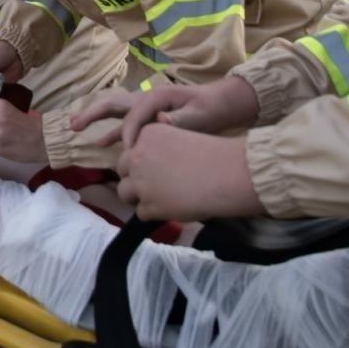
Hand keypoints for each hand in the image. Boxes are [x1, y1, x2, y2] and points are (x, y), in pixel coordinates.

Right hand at [72, 75, 259, 148]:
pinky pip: (124, 124)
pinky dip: (112, 132)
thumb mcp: (201, 114)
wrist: (222, 104)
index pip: (132, 116)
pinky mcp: (148, 117)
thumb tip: (162, 120)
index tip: (128, 152)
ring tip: (74, 128)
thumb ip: (181, 119)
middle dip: (92, 113)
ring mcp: (145, 107)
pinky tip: (100, 145)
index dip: (127, 134)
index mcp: (155, 97)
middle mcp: (145, 99)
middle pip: (113, 104)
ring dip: (95, 119)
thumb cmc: (212, 109)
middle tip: (72, 126)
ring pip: (114, 112)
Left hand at [116, 125, 263, 221]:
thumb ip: (159, 150)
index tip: (157, 168)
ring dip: (139, 197)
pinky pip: (140, 212)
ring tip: (160, 199)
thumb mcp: (180, 139)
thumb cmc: (212, 155)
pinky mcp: (147, 205)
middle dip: (135, 178)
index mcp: (146, 134)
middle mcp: (137, 156)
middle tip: (155, 185)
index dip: (141, 161)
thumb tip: (149, 167)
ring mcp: (140, 182)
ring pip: (125, 193)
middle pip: (122, 170)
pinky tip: (171, 209)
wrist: (226, 175)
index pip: (131, 150)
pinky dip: (153, 213)